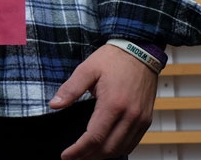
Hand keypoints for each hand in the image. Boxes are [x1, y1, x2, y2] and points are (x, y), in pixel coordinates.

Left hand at [51, 44, 156, 159]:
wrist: (141, 50)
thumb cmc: (113, 59)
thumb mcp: (87, 69)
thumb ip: (70, 89)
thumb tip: (54, 105)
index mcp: (113, 105)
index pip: (94, 137)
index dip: (78, 150)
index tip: (66, 156)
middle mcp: (130, 116)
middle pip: (108, 148)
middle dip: (89, 157)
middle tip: (73, 158)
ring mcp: (141, 119)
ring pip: (122, 149)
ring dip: (103, 155)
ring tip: (86, 155)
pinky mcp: (146, 119)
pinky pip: (133, 142)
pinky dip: (119, 149)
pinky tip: (105, 148)